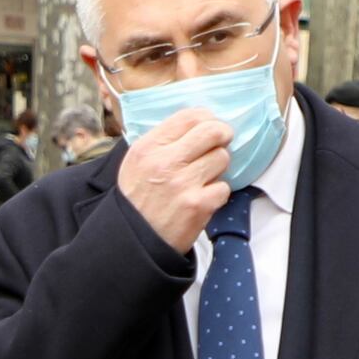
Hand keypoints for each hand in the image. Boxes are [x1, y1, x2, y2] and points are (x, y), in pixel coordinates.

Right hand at [115, 109, 236, 252]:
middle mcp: (165, 162)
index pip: (189, 116)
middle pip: (212, 132)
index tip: (210, 127)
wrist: (134, 241)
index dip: (207, 119)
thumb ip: (163, 141)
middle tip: (221, 142)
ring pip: (222, 158)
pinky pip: (224, 187)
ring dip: (217, 168)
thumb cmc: (138, 200)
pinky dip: (216, 194)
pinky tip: (202, 199)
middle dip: (222, 136)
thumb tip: (199, 124)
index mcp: (148, 147)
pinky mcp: (199, 205)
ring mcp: (183, 184)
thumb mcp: (137, 162)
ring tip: (203, 178)